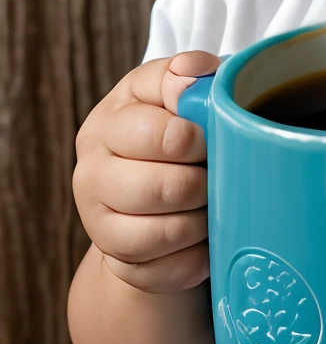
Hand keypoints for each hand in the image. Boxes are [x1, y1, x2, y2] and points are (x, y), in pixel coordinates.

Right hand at [72, 51, 219, 292]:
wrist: (153, 197)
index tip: (209, 139)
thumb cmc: (174, 134)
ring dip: (203, 221)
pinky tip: (203, 239)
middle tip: (217, 176)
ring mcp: (99, 224)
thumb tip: (195, 73)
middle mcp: (91, 174)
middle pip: (164, 189)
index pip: (158, 134)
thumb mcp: (175, 94)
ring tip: (212, 205)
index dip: (196, 139)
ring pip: (166, 233)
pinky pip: (169, 270)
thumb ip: (185, 74)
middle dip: (204, 183)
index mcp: (107, 124)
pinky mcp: (119, 265)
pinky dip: (197, 258)